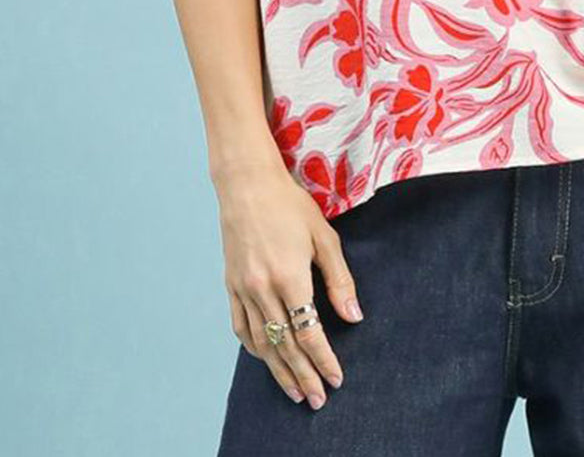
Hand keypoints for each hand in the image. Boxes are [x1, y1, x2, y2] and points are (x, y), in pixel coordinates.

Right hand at [214, 157, 363, 408]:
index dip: (324, 360)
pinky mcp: (230, 284)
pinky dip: (254, 348)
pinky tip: (266, 358)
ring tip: (295, 391)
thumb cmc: (289, 204)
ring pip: (261, 343)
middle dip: (304, 376)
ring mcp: (243, 289)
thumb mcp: (323, 236)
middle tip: (318, 399)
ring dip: (279, 371)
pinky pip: (240, 327)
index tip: (337, 378)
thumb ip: (339, 279)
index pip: (309, 333)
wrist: (246, 183)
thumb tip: (353, 317)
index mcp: (289, 277)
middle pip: (285, 346)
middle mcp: (262, 289)